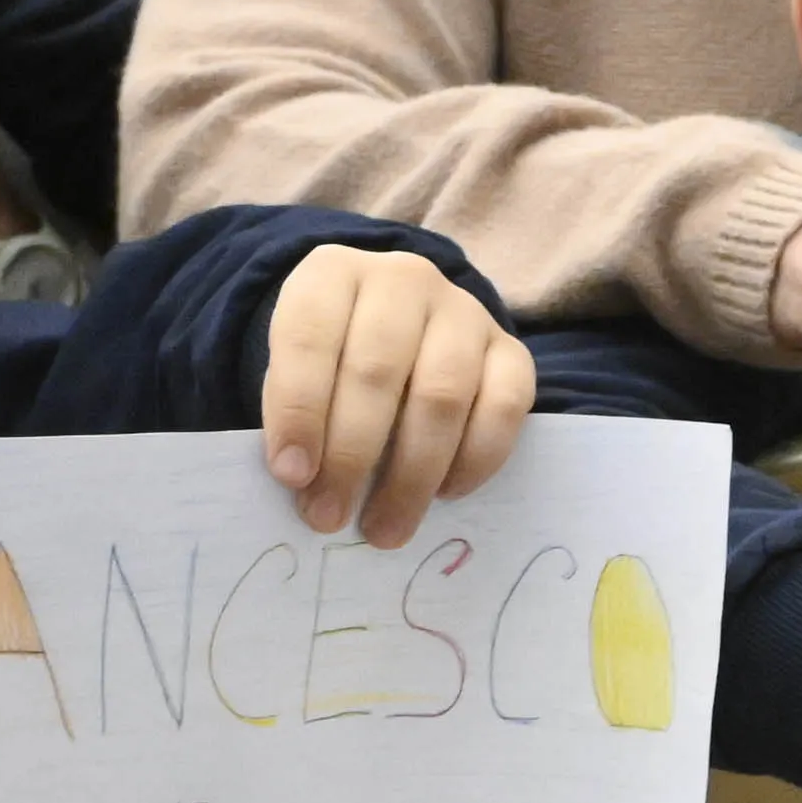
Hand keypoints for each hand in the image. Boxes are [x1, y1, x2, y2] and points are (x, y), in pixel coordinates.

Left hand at [257, 240, 533, 542]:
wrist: (396, 326)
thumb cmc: (332, 360)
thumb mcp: (293, 368)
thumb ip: (293, 413)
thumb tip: (305, 483)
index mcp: (332, 275)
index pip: (310, 338)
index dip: (298, 411)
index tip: (291, 477)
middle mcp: (403, 280)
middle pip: (377, 371)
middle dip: (350, 455)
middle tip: (330, 516)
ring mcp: (464, 311)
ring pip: (442, 395)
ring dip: (411, 474)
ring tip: (385, 527)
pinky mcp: (511, 348)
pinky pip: (504, 407)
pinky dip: (476, 459)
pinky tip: (445, 492)